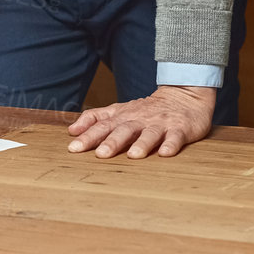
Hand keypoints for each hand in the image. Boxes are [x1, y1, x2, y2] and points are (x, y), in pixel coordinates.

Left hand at [67, 85, 215, 157]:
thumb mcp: (118, 111)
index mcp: (122, 116)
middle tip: (100, 155)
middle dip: (111, 142)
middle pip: (123, 130)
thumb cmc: (146, 109)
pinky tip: (165, 153)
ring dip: (141, 144)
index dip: (87, 135)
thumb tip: (71, 130)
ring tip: (133, 156)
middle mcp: (139, 119)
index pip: (102, 125)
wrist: (182, 97)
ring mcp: (160, 123)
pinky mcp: (179, 129)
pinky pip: (175, 137)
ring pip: (149, 133)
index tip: (73, 148)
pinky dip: (170, 145)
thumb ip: (95, 118)